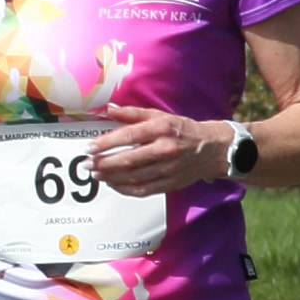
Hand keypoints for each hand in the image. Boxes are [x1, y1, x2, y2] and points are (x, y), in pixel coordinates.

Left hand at [87, 107, 228, 195]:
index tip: (90, 147)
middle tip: (86, 164)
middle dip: (104, 163)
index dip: (106, 143)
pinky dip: (125, 189)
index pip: (129, 136)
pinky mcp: (170, 183)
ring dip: (111, 177)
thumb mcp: (161, 115)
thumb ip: (134, 113)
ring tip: (96, 174)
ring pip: (134, 177)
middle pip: (128, 159)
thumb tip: (110, 109)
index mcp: (162, 129)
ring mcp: (168, 169)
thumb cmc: (183, 129)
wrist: (212, 149)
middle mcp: (165, 149)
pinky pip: (143, 190)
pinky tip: (113, 184)